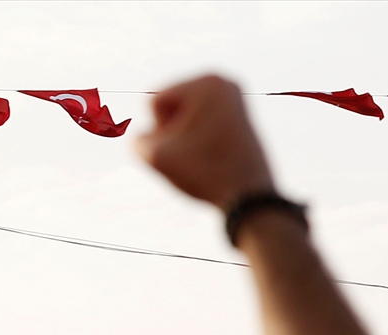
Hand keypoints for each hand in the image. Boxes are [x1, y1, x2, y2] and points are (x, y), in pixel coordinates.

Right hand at [136, 75, 273, 207]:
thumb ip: (135, 138)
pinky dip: (200, 143)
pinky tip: (217, 157)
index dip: (163, 133)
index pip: (156, 104)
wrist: (252, 200)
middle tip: (203, 156)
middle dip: (175, 134)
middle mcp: (225, 83)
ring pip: (183, 120)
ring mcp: (235, 99)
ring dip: (186, 141)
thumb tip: (148, 135)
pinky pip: (200, 127)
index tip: (192, 150)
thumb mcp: (155, 157)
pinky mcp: (240, 117)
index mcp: (209, 82)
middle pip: (170, 108)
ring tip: (211, 157)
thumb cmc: (207, 175)